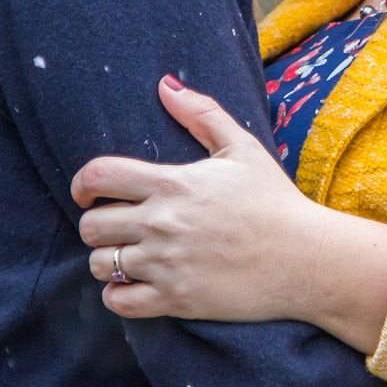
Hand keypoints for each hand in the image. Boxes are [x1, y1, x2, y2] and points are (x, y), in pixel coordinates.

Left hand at [72, 76, 386, 351]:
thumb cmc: (274, 200)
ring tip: (127, 256)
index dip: (81, 184)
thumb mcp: (242, 148)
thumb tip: (164, 85)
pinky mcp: (175, 299)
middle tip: (116, 228)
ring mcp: (166, 264)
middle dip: (96, 225)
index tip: (86, 194)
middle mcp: (162, 224)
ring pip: (100, 265)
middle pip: (90, 226)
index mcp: (173, 184)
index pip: (99, 177)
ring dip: (106, 260)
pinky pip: (118, 301)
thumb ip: (201, 113)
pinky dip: (118, 294)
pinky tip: (135, 285)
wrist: (304, 258)